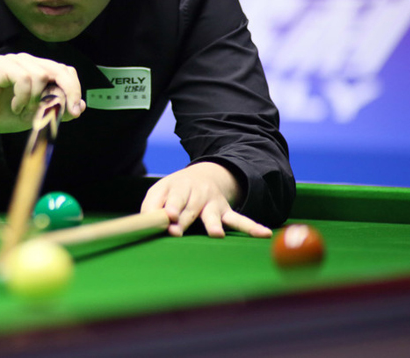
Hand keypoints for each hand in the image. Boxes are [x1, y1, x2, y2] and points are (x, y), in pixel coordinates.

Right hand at [0, 53, 84, 136]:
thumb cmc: (4, 114)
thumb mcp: (37, 116)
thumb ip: (57, 109)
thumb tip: (80, 106)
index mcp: (38, 69)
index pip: (65, 70)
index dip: (73, 88)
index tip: (74, 110)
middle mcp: (28, 61)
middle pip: (57, 69)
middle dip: (65, 92)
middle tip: (62, 111)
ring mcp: (14, 60)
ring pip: (40, 75)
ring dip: (35, 99)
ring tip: (23, 110)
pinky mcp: (1, 65)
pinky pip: (24, 78)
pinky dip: (23, 97)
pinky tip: (15, 106)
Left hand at [140, 162, 271, 238]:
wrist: (206, 174)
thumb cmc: (176, 190)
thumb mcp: (160, 191)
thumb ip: (151, 206)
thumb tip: (146, 222)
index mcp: (178, 188)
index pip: (174, 199)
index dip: (172, 207)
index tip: (170, 217)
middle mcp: (197, 194)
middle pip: (191, 208)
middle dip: (185, 219)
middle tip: (177, 230)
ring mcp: (213, 203)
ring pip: (213, 214)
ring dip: (213, 224)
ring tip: (215, 234)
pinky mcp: (225, 211)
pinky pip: (239, 220)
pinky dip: (251, 227)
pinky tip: (264, 234)